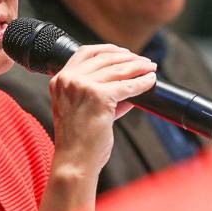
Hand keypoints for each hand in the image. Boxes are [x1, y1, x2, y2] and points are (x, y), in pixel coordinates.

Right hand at [39, 45, 156, 210]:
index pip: (85, 52)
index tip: (124, 52)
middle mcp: (69, 80)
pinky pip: (127, 85)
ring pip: (118, 69)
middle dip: (129, 58)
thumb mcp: (81, 108)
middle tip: (144, 62)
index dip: (107, 49)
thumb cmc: (79, 140)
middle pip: (105, 58)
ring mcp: (82, 87)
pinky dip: (142, 82)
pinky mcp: (99, 97)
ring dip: (138, 67)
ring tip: (151, 68)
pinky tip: (150, 81)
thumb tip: (128, 82)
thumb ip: (99, 92)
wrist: (74, 161)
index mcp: (59, 80)